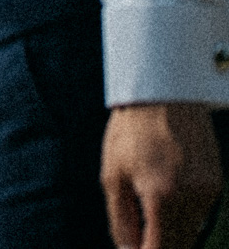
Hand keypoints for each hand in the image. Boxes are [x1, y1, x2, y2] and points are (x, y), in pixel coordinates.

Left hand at [102, 102, 221, 248]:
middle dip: (157, 245)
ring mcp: (209, 192)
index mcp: (162, 197)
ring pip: (190, 232)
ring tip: (146, 207)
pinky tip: (164, 195)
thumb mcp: (112, 176)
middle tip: (138, 234)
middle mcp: (192, 198)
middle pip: (178, 246)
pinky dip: (182, 215)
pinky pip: (199, 213)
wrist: (163, 96)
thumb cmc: (129, 133)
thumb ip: (121, 220)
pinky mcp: (216, 184)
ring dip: (170, 232)